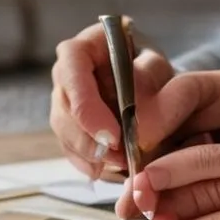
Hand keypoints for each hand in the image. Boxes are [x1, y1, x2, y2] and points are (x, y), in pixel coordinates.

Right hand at [51, 22, 173, 177]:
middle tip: (117, 157)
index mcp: (82, 48)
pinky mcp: (68, 125)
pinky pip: (69, 147)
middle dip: (87, 138)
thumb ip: (148, 81)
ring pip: (64, 131)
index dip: (87, 106)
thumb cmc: (147, 64)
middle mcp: (65, 74)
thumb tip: (135, 118)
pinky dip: (87, 162)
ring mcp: (63, 101)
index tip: (112, 135)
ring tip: (119, 165)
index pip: (73, 70)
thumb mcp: (156, 64)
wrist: (143, 74)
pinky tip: (106, 171)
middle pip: (64, 107)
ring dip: (88, 153)